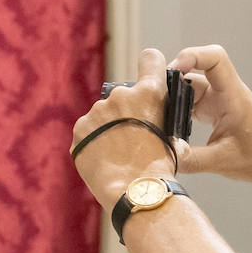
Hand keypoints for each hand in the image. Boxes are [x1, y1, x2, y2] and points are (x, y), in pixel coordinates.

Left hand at [71, 48, 176, 205]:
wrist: (135, 194)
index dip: (151, 65)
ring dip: (108, 128)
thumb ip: (161, 119)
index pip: (150, 59)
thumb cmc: (159, 171)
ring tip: (117, 155)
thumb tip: (156, 120)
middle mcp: (120, 96)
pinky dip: (93, 142)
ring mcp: (96, 112)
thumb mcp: (172, 138)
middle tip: (132, 139)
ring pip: (103, 115)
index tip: (148, 74)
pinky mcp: (79, 130)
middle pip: (123, 97)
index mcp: (149, 94)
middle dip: (125, 112)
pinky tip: (103, 159)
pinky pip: (87, 131)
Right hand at [169, 44, 251, 189]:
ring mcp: (218, 100)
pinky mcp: (212, 109)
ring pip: (187, 88)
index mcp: (233, 96)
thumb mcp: (222, 162)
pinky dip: (176, 111)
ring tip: (156, 117)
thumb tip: (164, 155)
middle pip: (192, 73)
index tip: (174, 69)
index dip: (193, 56)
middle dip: (171, 84)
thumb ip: (192, 158)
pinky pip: (189, 101)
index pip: (215, 59)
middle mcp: (225, 92)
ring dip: (171, 100)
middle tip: (153, 102)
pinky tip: (167, 126)